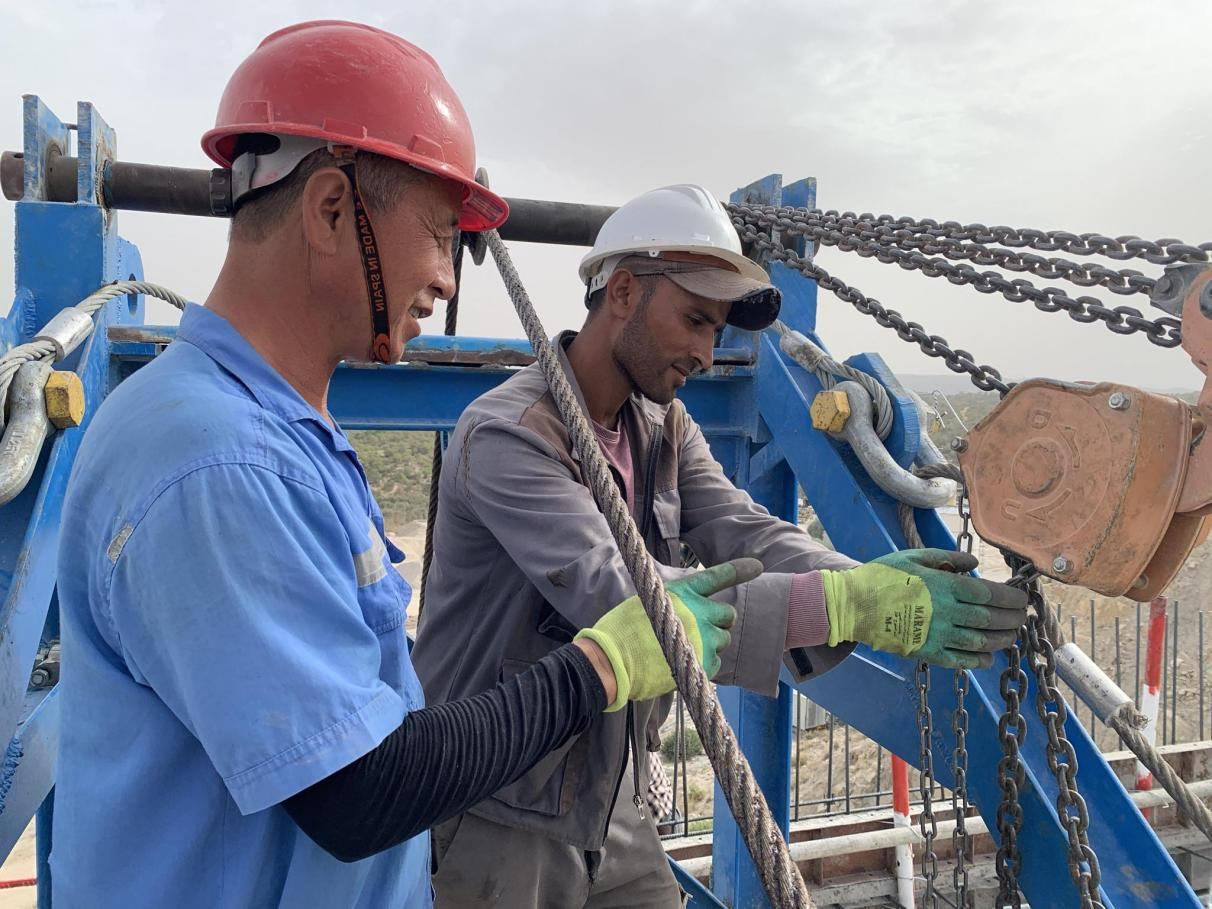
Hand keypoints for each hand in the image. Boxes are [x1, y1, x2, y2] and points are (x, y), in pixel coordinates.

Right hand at [575, 559, 761, 710]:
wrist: (615, 658)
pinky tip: (684, 665)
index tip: (758, 567)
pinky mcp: (705, 663)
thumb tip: (687, 613)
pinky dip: (706, 666)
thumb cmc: (624, 630)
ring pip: (723, 639)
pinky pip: (717, 662)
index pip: (717, 576)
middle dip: (718, 622)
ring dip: (711, 644)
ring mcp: (704, 637)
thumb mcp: (648, 601)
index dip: (739, 570)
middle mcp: (699, 611)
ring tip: (685, 651)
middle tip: (699, 631)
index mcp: (684, 592)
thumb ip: (675, 604)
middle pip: (727, 614)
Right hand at [819, 549, 1027, 669]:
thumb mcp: (914, 557)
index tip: (1022, 598)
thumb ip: (947, 559)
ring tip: (1012, 635)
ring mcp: (937, 636)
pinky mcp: (926, 653)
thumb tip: (974, 564)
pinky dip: (979, 661)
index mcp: (944, 586)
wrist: (852, 605)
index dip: (1011, 597)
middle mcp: (945, 613)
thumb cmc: (883, 576)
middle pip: (990, 619)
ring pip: (980, 642)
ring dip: (1002, 640)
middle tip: (1023, 616)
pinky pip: (960, 661)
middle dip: (1012, 618)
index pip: (989, 593)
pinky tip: (989, 656)